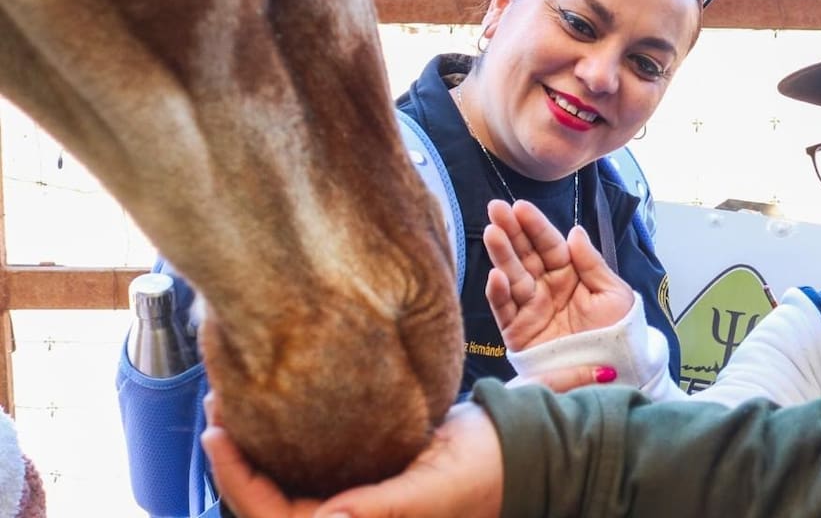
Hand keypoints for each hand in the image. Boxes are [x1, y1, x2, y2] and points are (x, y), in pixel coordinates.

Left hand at [203, 395, 502, 517]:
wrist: (521, 449)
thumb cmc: (485, 474)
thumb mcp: (433, 491)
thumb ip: (380, 509)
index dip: (241, 482)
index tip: (217, 434)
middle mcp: (351, 517)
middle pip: (272, 502)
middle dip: (238, 460)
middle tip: (218, 402)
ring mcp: (356, 496)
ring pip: (288, 481)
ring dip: (259, 445)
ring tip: (235, 397)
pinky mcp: (365, 471)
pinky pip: (312, 461)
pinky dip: (289, 434)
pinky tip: (279, 401)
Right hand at [483, 199, 633, 351]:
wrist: (618, 372)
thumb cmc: (620, 333)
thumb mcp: (613, 294)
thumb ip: (591, 263)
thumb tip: (574, 231)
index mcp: (570, 275)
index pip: (549, 244)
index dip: (535, 225)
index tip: (520, 206)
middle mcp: (547, 288)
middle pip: (525, 255)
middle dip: (510, 231)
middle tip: (495, 209)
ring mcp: (531, 309)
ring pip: (512, 277)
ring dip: (501, 255)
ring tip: (492, 233)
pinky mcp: (519, 333)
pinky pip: (506, 310)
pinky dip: (499, 294)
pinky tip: (496, 275)